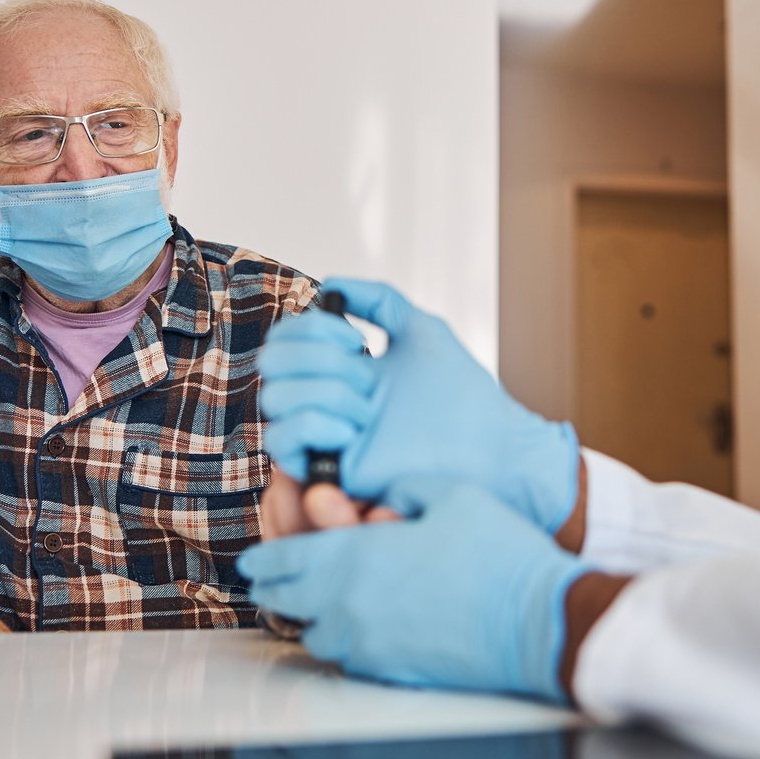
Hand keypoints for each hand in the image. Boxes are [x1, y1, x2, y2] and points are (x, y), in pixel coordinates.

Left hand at [237, 477, 585, 701]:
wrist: (538, 621)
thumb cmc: (499, 554)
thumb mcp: (450, 494)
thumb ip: (402, 486)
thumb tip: (382, 495)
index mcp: (356, 556)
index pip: (285, 560)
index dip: (265, 559)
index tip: (255, 560)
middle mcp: (351, 605)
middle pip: (289, 602)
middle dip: (280, 587)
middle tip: (277, 580)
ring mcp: (369, 645)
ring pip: (317, 635)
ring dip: (315, 617)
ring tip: (328, 602)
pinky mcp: (393, 671)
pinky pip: (351, 658)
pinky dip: (349, 641)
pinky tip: (370, 625)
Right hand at [258, 278, 580, 530]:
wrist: (488, 446)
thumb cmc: (462, 394)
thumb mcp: (420, 330)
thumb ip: (378, 300)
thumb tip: (331, 286)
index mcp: (339, 369)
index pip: (285, 339)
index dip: (311, 329)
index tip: (357, 340)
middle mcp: (324, 400)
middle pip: (271, 361)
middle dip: (320, 359)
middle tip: (368, 376)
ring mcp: (322, 436)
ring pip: (274, 397)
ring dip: (327, 393)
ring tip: (370, 410)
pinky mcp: (326, 472)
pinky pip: (280, 440)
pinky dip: (313, 423)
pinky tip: (353, 430)